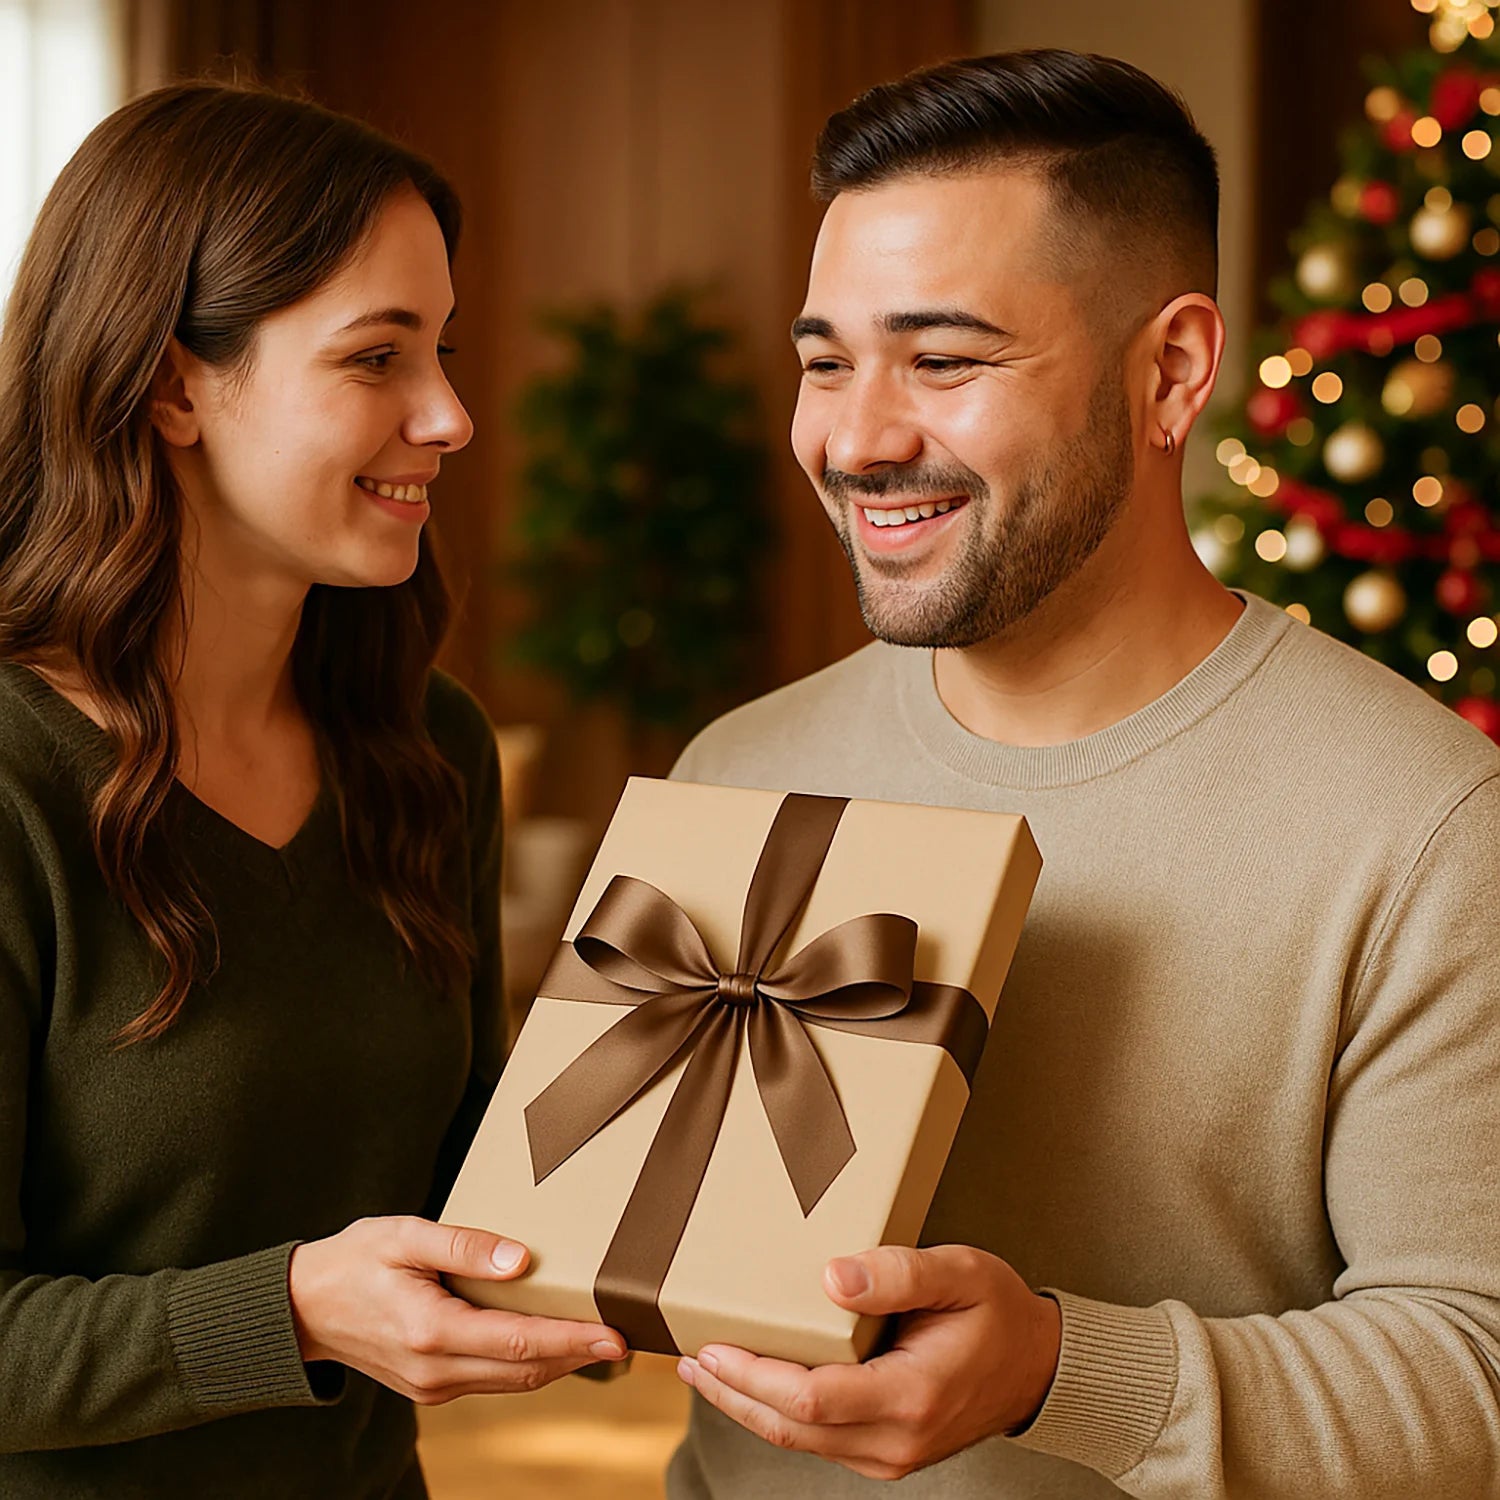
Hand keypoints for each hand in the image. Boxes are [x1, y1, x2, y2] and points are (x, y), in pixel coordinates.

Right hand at [287, 1216, 625, 1403]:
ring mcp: (432, 1385)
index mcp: (431, 1331)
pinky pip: (492, 1379)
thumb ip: (464, 1245)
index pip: (519, 1342)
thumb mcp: (404, 1235)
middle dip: (579, 1355)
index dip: (572, 1339)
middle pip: (525, 1370)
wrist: (302, 1308)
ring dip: (559, 1363)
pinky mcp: (430, 1386)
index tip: (615, 1333)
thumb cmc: (353, 1261)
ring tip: (601, 1338)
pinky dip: (528, 1365)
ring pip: (512, 1381)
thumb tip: (522, 1259)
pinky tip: (552, 1343)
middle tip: (628, 1336)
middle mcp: (435, 1370)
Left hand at [676, 1244, 1060, 1480]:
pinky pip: (818, 1439)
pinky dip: (777, 1413)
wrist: (1037, 1367)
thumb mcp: (960, 1274)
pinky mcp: (884, 1453)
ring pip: (798, 1440)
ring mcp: (890, 1455)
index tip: (710, 1347)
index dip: (753, 1376)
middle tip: (685, 1359)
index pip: (811, 1398)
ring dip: (745, 1406)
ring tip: (701, 1371)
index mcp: (912, 1396)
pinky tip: (751, 1385)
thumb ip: (900, 1272)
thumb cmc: (998, 1313)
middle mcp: (896, 1440)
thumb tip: (832, 1276)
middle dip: (731, 1394)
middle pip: (791, 1428)